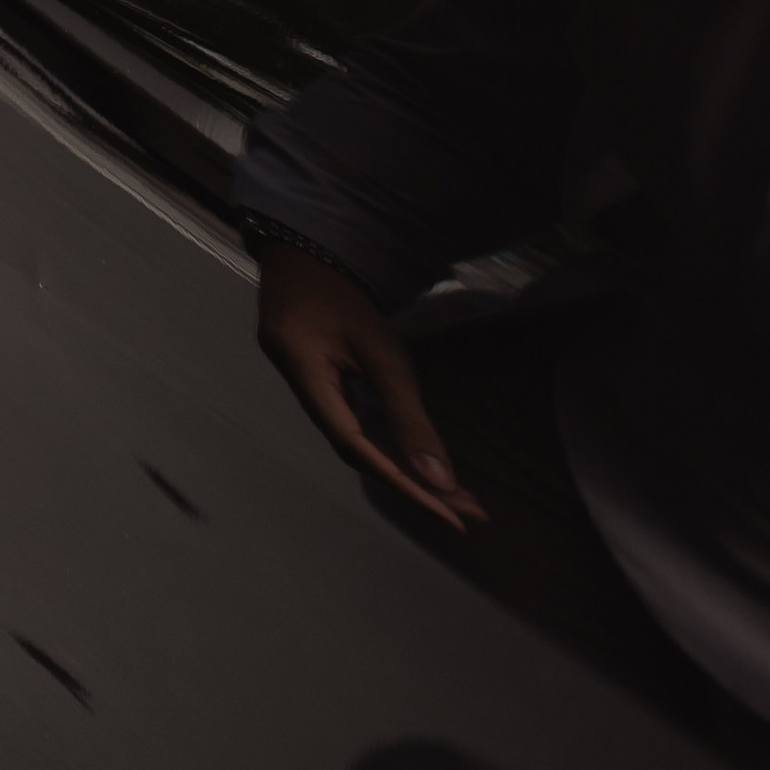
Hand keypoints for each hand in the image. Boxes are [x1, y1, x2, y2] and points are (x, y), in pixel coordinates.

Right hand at [254, 242, 483, 528]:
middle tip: (467, 516)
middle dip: (414, 488)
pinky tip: (415, 462)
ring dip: (405, 472)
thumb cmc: (342, 292)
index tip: (450, 513)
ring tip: (452, 498)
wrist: (303, 253)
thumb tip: (440, 478)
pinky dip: (388, 448)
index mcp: (307, 378)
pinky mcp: (320, 388)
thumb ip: (405, 412)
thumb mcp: (380, 347)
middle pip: (360, 457)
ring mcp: (309, 393)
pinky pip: (354, 430)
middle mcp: (303, 396)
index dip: (404, 486)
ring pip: (359, 447)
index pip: (358, 450)